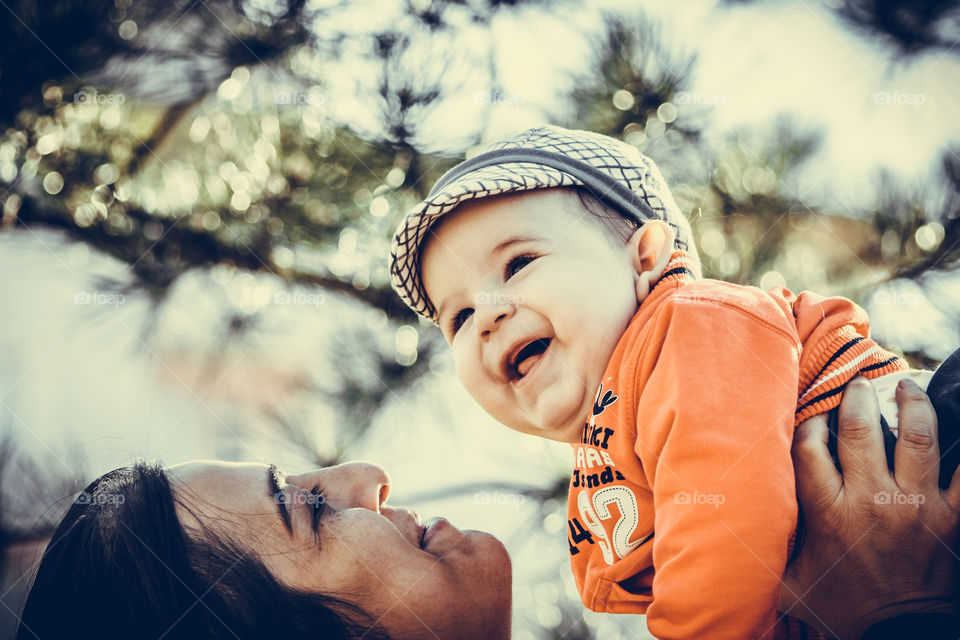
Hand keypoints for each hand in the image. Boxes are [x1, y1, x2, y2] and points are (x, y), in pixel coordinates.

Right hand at [779, 377, 959, 638]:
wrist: (899, 634)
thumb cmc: (845, 609)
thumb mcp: (794, 583)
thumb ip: (774, 551)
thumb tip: (743, 535)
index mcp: (827, 512)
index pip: (810, 448)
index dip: (810, 422)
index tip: (815, 413)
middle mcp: (870, 499)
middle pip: (859, 429)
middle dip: (856, 396)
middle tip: (858, 384)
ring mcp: (914, 505)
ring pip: (915, 436)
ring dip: (910, 404)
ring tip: (905, 386)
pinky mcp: (949, 517)